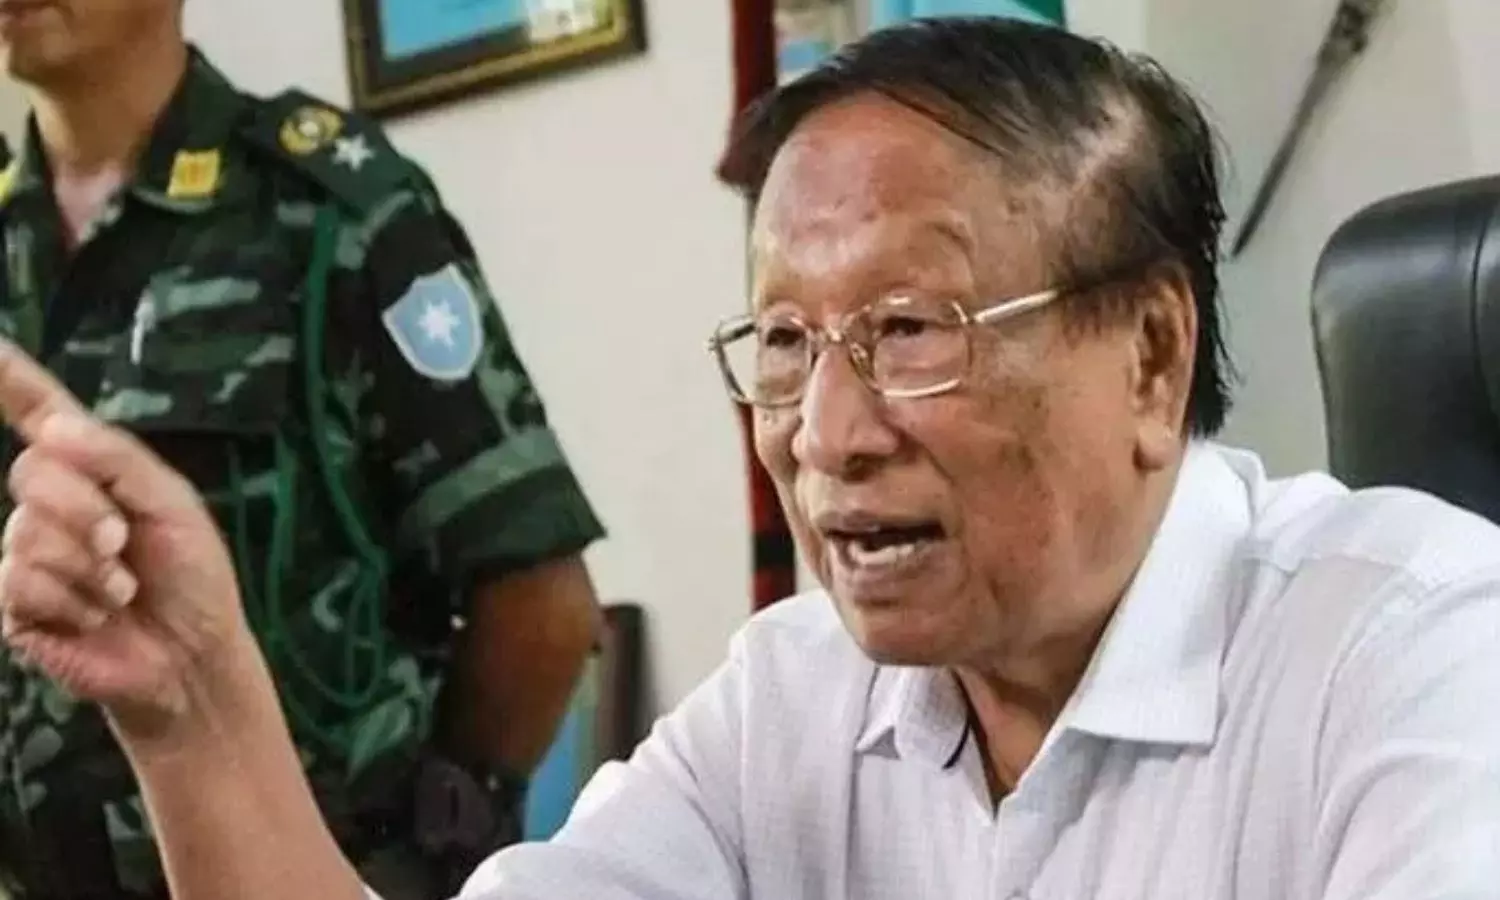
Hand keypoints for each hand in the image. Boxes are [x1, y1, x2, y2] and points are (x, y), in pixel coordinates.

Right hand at [0, 338, 247, 736]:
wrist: (191, 654)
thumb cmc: (191, 577)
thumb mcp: (172, 505)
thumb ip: (117, 460)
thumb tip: (53, 428)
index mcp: (92, 469)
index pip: (39, 412)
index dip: (10, 377)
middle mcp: (51, 504)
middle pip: (32, 471)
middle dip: (86, 509)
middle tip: (123, 544)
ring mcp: (25, 553)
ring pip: (25, 532)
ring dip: (86, 566)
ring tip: (120, 590)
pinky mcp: (14, 603)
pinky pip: (18, 582)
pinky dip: (70, 600)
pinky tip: (94, 616)